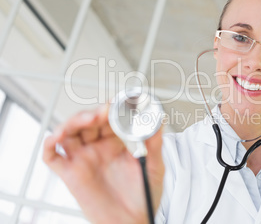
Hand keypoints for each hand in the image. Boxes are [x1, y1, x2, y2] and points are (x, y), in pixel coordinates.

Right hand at [43, 105, 164, 223]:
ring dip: (74, 122)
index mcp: (117, 143)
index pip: (109, 118)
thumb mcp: (155, 165)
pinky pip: (52, 157)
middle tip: (105, 111)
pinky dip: (49, 145)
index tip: (119, 102)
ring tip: (88, 119)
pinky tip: (56, 137)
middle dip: (94, 113)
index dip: (112, 108)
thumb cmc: (144, 195)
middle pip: (88, 122)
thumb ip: (155, 143)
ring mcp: (83, 160)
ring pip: (69, 133)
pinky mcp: (71, 174)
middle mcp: (98, 148)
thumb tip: (158, 120)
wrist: (133, 222)